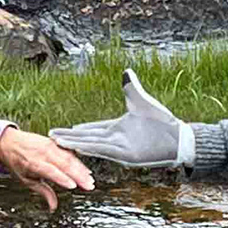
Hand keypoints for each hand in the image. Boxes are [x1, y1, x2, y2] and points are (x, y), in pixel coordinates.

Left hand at [0, 127, 95, 211]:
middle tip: (89, 186)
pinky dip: (78, 161)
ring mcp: (49, 146)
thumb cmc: (17, 162)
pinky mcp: (54, 142)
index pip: (50, 171)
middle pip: (64, 164)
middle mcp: (42, 153)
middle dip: (78, 175)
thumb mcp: (25, 179)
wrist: (9, 141)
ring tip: (90, 179)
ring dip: (81, 169)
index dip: (62, 178)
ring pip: (69, 157)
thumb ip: (43, 192)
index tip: (73, 186)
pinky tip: (85, 169)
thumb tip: (53, 207)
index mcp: (33, 163)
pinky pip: (68, 152)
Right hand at [50, 68, 193, 169]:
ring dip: (75, 143)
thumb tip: (125, 72)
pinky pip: (105, 150)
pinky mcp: (126, 155)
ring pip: (92, 145)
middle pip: (87, 137)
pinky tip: (78, 146)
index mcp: (118, 128)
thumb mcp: (141, 101)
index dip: (77, 130)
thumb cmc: (162, 122)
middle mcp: (116, 140)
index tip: (64, 130)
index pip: (93, 129)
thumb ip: (131, 88)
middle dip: (69, 137)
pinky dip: (91, 148)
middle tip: (50, 136)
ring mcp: (120, 148)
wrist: (177, 137)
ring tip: (57, 142)